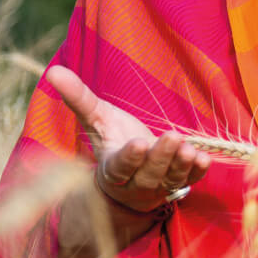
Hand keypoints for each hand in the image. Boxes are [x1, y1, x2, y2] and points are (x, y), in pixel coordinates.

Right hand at [46, 65, 210, 214]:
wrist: (132, 173)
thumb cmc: (112, 140)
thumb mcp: (97, 120)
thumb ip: (79, 99)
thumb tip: (53, 71)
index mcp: (112, 169)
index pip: (120, 166)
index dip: (130, 158)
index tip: (137, 144)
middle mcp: (136, 182)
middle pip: (149, 174)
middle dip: (160, 157)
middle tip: (172, 138)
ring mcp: (159, 187)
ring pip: (171, 179)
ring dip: (181, 165)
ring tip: (189, 149)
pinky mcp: (179, 185)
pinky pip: (190, 182)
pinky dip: (197, 172)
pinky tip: (204, 158)